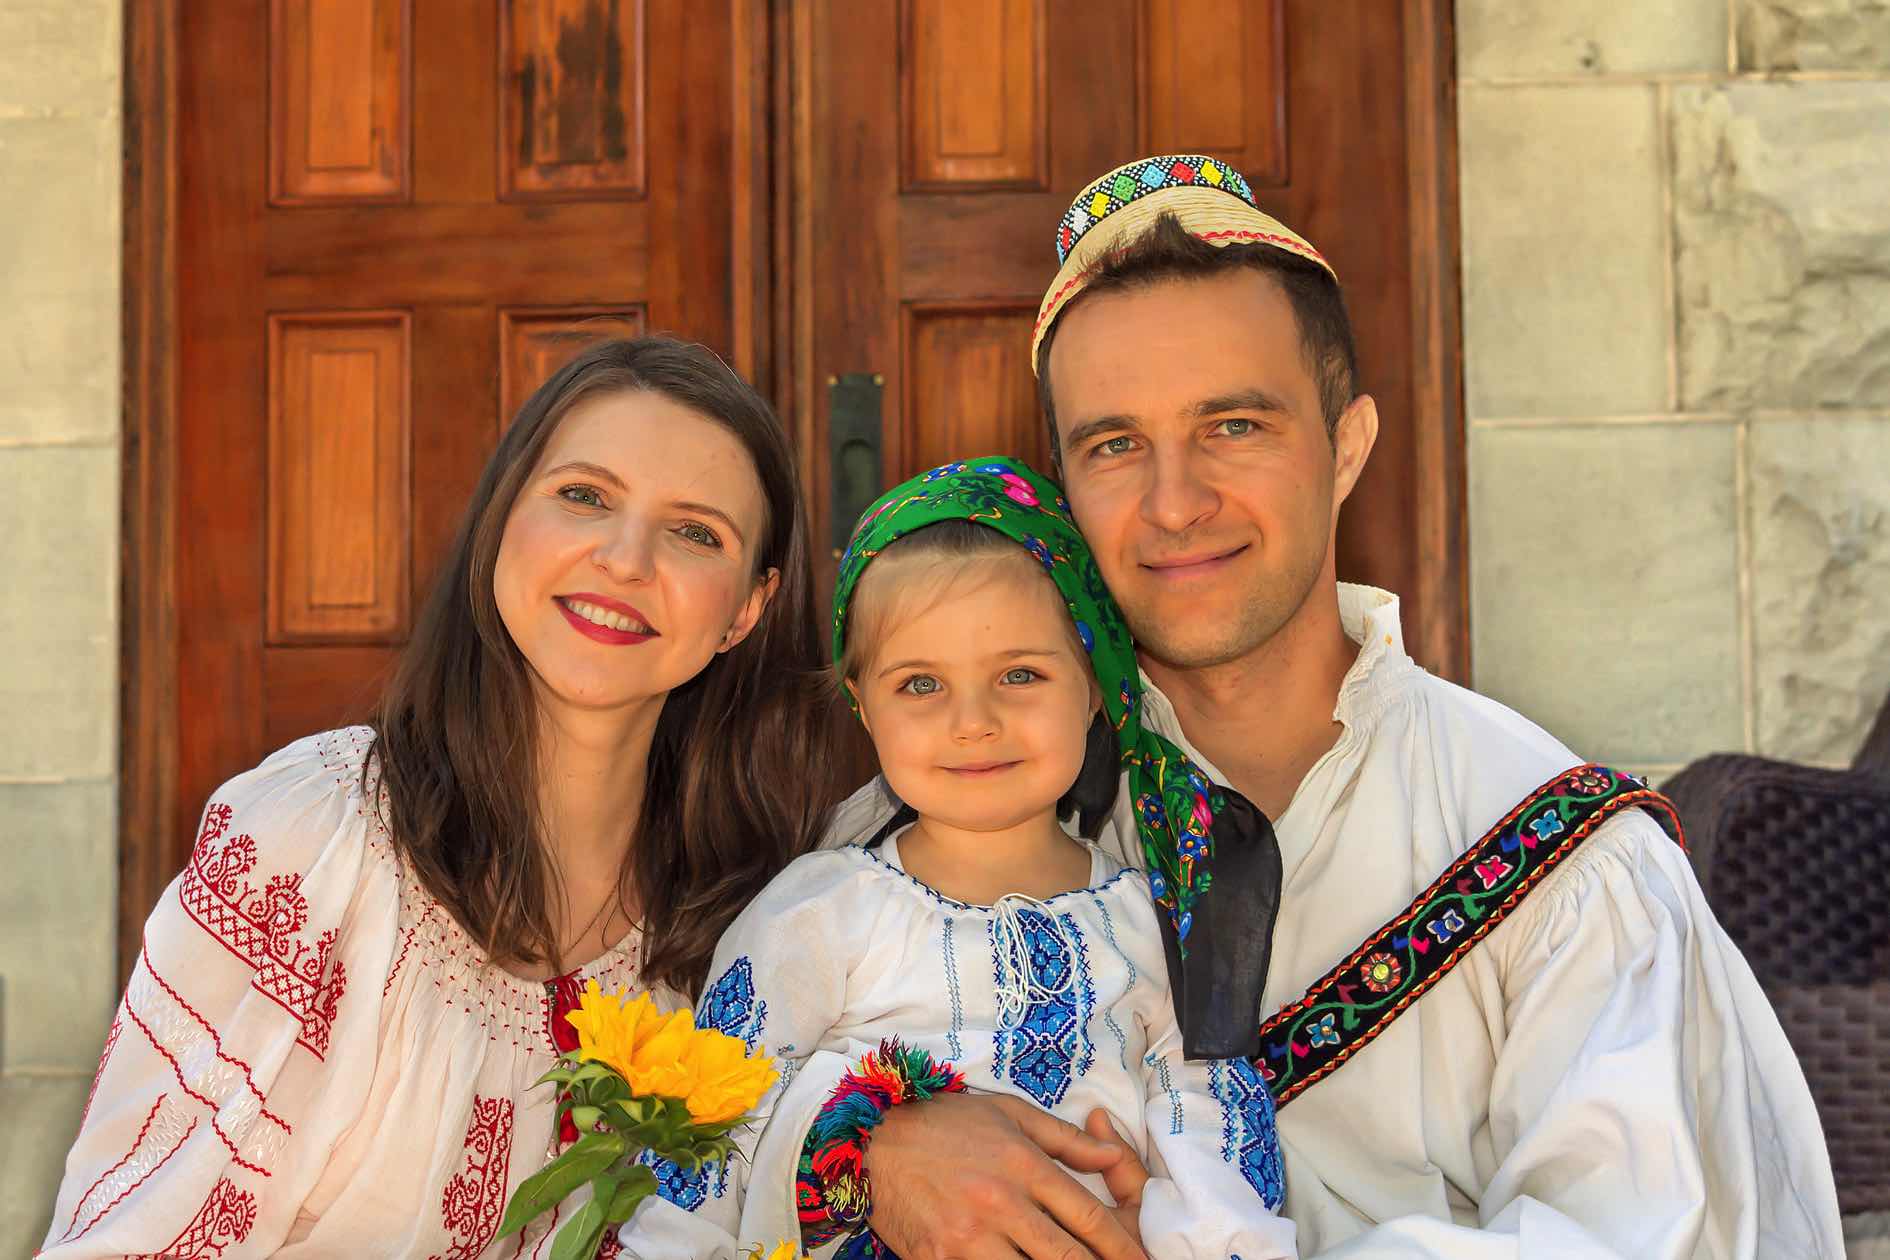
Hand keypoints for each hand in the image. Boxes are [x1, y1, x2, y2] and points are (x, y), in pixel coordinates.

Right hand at [863, 1092, 1150, 1259]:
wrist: (872, 1140)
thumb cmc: (946, 1123)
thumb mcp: (1009, 1113)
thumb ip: (1065, 1140)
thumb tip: (1114, 1157)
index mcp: (1024, 1165)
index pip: (1088, 1216)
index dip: (1122, 1247)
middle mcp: (1002, 1202)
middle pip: (1067, 1257)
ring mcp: (969, 1236)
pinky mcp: (939, 1259)